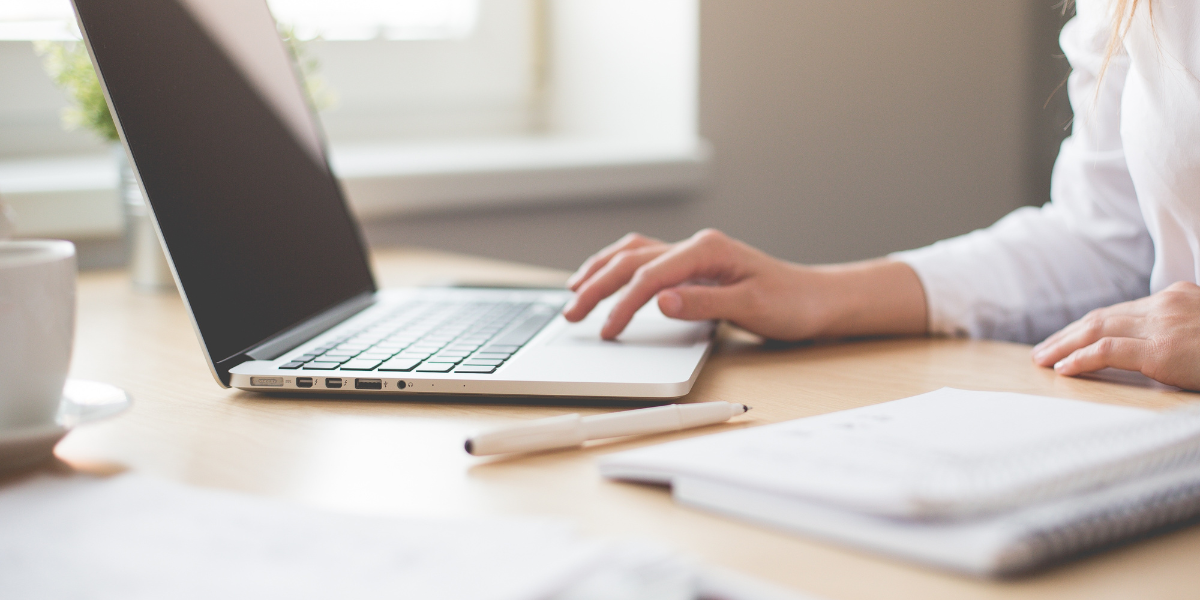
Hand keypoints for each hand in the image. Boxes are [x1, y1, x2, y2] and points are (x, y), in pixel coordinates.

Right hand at [562, 229, 927, 340]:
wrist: (818, 300)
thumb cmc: (792, 304)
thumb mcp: (752, 308)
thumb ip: (704, 304)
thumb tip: (659, 301)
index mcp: (707, 251)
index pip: (650, 276)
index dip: (623, 304)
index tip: (607, 331)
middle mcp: (696, 246)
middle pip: (632, 260)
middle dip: (596, 286)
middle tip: (571, 315)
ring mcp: (693, 255)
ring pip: (633, 254)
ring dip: (600, 271)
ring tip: (573, 292)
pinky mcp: (694, 267)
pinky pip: (645, 260)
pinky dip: (619, 269)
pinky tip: (606, 280)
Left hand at [1032, 282, 1199, 389]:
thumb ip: (1177, 329)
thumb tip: (1156, 348)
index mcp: (1176, 296)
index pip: (1120, 311)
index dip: (1087, 326)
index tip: (1067, 337)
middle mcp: (1165, 303)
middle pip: (1102, 318)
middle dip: (1067, 335)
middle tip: (1043, 349)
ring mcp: (1163, 324)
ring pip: (1098, 329)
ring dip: (1064, 345)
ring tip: (1042, 359)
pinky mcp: (1162, 350)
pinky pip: (1108, 351)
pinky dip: (1080, 359)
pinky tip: (1063, 368)